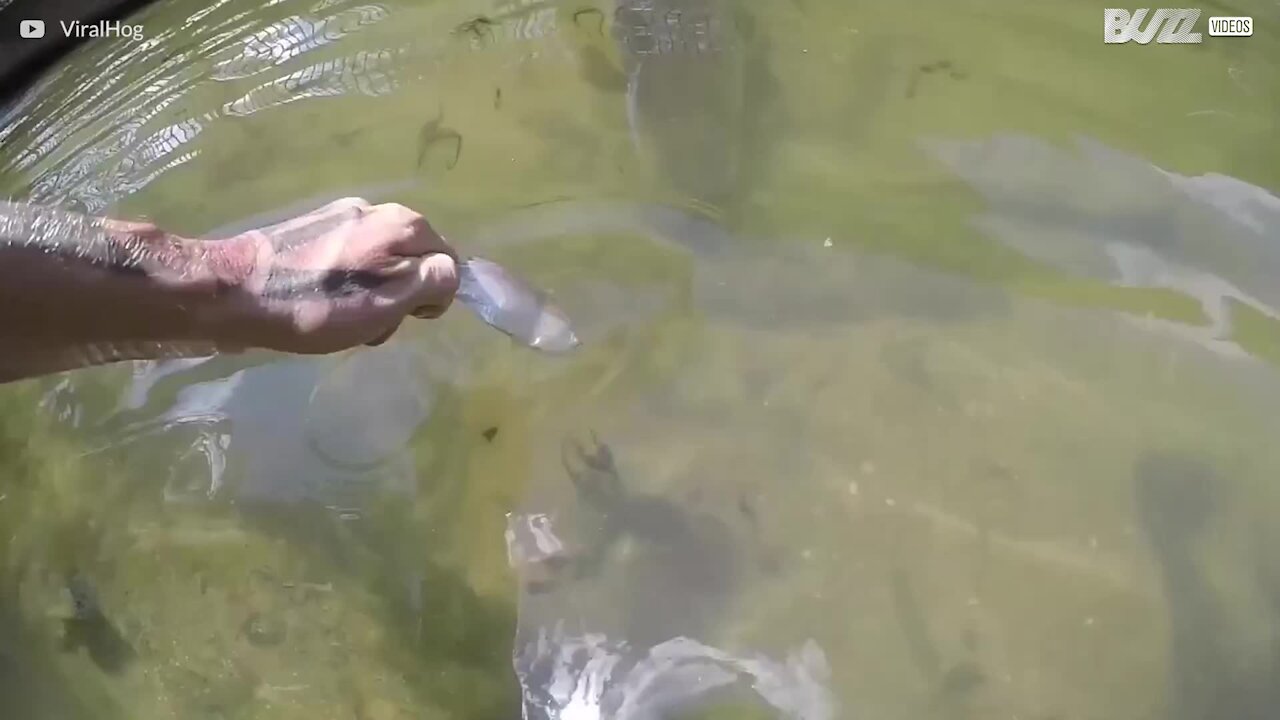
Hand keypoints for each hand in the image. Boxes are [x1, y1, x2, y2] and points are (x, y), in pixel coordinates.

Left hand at [219, 197, 459, 353]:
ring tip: (339, 318)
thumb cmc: (315, 306)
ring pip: (380, 262)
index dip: (432, 296)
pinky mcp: (312, 228)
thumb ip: (431, 284)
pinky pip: (350, 259)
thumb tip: (448, 273)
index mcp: (402, 223)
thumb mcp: (386, 304)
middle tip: (368, 323)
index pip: (447, 261)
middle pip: (413, 260)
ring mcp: (340, 215)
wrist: (232, 292)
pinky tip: (319, 302)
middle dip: (400, 296)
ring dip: (371, 294)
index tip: (402, 318)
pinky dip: (344, 283)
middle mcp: (375, 209)